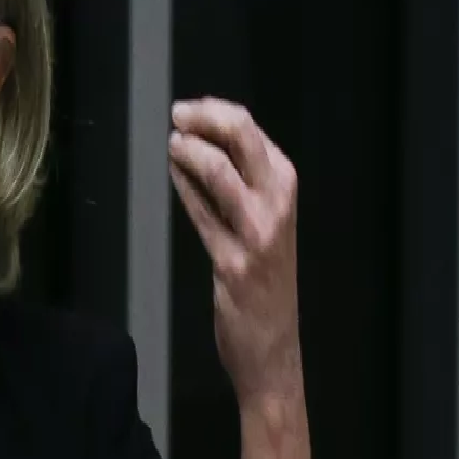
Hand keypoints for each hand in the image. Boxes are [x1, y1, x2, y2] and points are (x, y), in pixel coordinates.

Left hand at [168, 97, 301, 407]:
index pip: (253, 133)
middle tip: (177, 114)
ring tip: (172, 143)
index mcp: (286, 189)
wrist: (272, 348)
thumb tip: (203, 142)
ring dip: (191, 152)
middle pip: (243, 140)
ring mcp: (258, 235)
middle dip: (205, 120)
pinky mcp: (233, 263)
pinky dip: (184, 188)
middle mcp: (278, 207)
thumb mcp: (263, 224)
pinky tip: (172, 174)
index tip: (190, 109)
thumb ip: (238, 185)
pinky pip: (203, 215)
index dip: (217, 113)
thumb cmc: (265, 283)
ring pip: (223, 173)